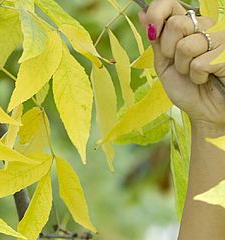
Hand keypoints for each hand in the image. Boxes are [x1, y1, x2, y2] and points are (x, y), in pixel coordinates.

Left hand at [141, 0, 224, 134]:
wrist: (205, 109)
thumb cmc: (187, 88)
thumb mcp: (164, 63)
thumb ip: (156, 40)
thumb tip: (142, 14)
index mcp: (189, 26)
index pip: (170, 4)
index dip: (157, 13)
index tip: (152, 32)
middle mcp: (206, 26)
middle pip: (176, 24)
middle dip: (169, 51)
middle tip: (180, 65)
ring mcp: (220, 37)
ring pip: (187, 46)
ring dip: (184, 67)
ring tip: (194, 74)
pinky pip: (200, 62)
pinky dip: (197, 76)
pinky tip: (206, 78)